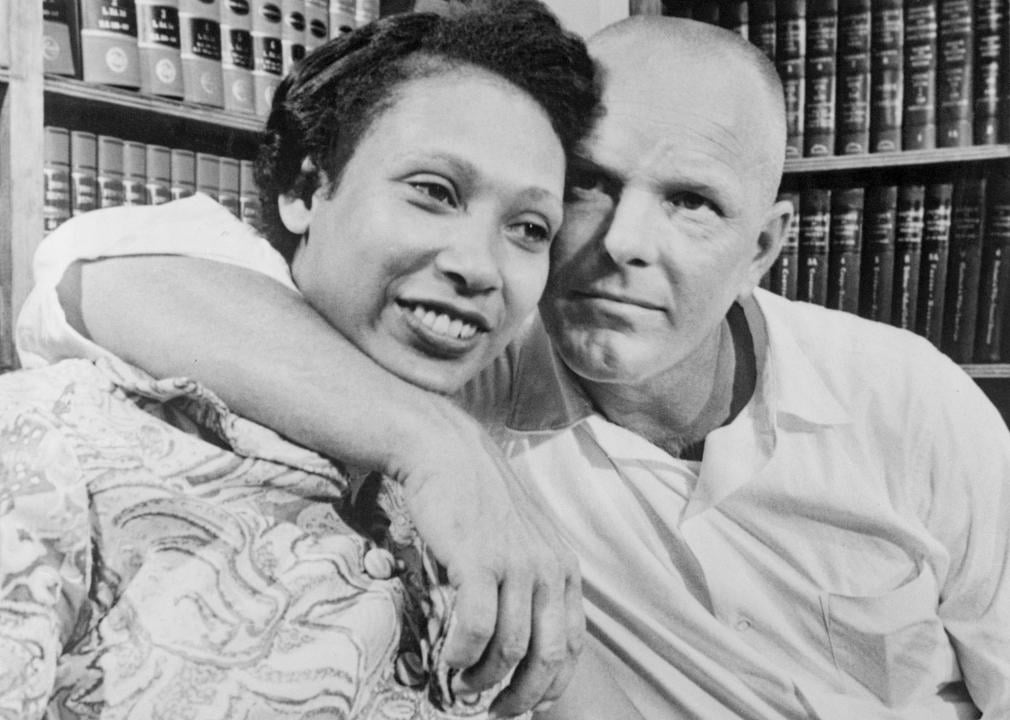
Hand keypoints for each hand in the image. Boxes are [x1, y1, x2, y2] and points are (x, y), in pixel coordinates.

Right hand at [395, 410, 584, 717]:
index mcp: (564, 567)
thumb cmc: (476, 500)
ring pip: (510, 648)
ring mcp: (516, 563)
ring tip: (462, 686)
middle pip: (548, 657)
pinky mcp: (479, 559)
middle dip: (522, 696)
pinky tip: (449, 659)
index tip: (523, 704)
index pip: (572, 646)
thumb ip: (530, 583)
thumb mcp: (521, 539)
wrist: (444, 451)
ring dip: (484, 679)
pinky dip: (462, 654)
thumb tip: (521, 641)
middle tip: (494, 710)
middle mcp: (548, 567)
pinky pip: (476, 628)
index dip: (549, 686)